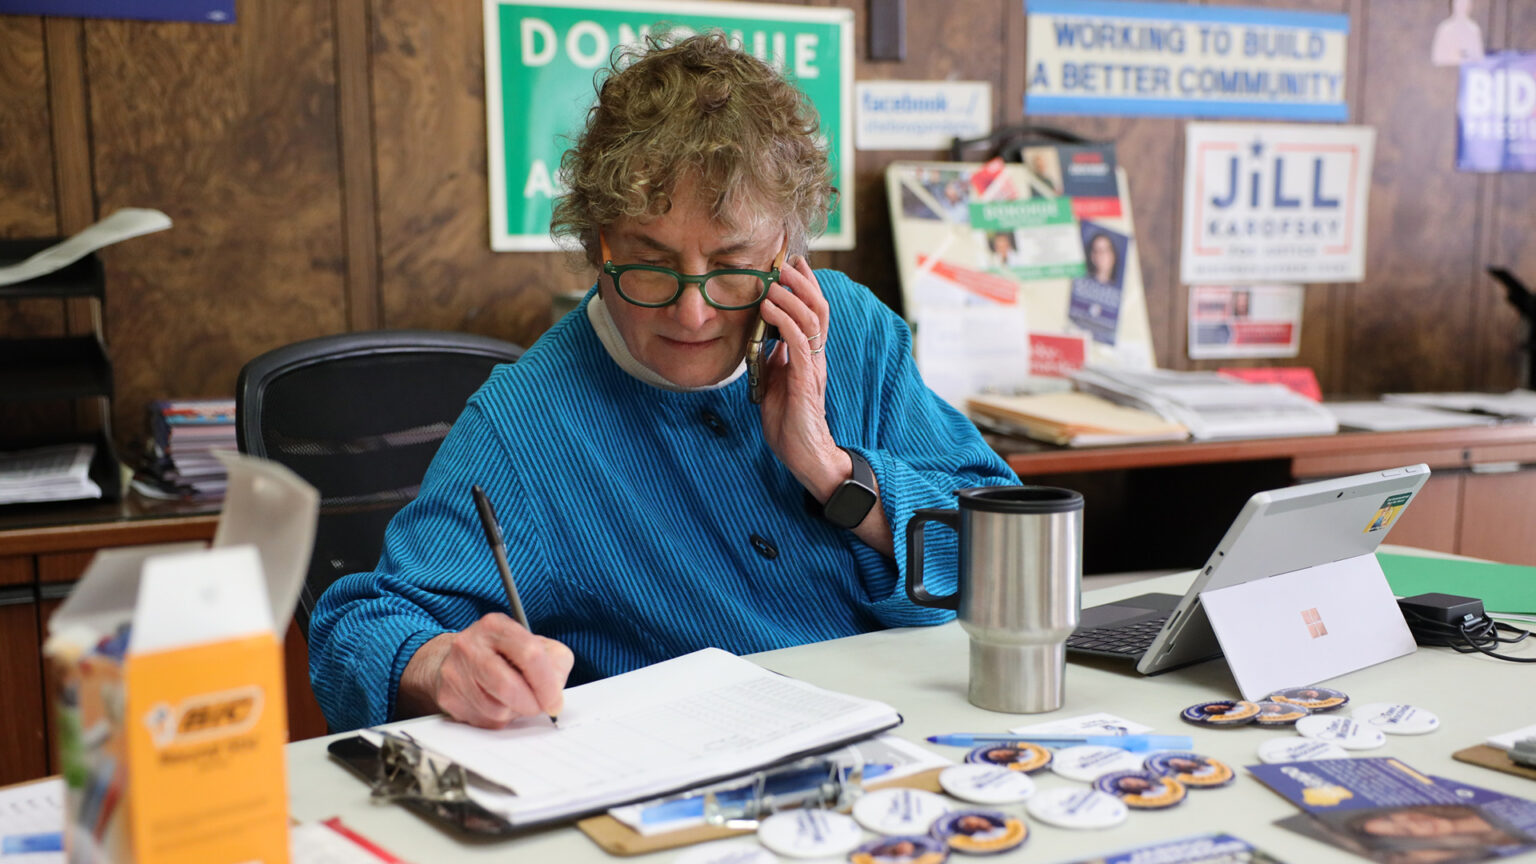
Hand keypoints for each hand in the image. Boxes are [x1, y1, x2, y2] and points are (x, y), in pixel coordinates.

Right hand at [399, 613, 573, 727]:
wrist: (455, 660)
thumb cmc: (503, 654)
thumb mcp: (534, 644)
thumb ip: (555, 662)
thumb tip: (555, 694)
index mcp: (495, 626)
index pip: (530, 654)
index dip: (547, 683)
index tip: (555, 701)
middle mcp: (470, 646)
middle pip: (508, 686)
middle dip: (531, 704)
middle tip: (541, 707)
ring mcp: (455, 672)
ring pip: (496, 709)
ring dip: (514, 712)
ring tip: (514, 699)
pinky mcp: (448, 698)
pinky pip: (483, 721)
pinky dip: (498, 719)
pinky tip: (496, 704)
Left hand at [756, 256, 844, 500]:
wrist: (804, 455)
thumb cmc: (790, 422)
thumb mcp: (778, 382)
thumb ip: (776, 360)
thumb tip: (767, 339)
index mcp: (810, 356)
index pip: (814, 313)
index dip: (806, 286)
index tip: (792, 263)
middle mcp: (816, 357)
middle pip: (818, 308)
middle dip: (803, 282)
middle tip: (785, 262)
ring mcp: (813, 367)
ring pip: (811, 320)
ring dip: (791, 295)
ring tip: (774, 279)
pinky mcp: (805, 381)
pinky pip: (799, 342)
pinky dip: (784, 320)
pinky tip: (768, 308)